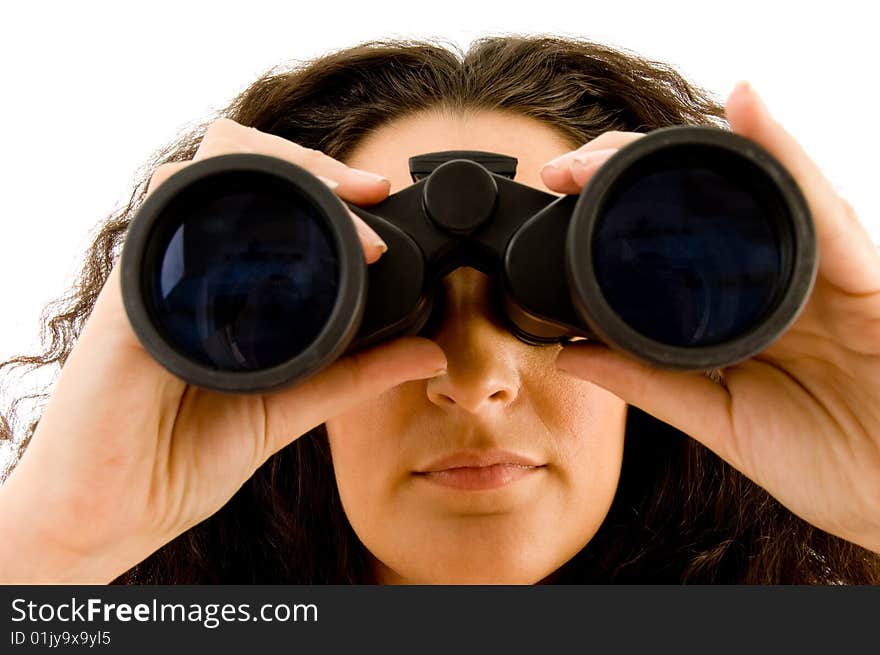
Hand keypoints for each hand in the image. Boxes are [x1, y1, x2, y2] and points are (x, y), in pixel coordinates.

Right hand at [0, 119, 447, 582]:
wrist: (119, 510)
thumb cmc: (187, 457)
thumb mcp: (293, 404)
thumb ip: (356, 374)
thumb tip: (428, 354)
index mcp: (227, 284)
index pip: (273, 200)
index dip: (328, 184)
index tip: (380, 196)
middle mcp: (191, 264)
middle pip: (239, 164)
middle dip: (311, 165)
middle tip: (367, 192)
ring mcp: (158, 270)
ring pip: (202, 170)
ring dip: (276, 170)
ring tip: (341, 208)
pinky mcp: (129, 291)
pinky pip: (162, 218)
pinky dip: (215, 203)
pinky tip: (266, 227)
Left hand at [544, 82, 879, 553]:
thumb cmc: (823, 458)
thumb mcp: (719, 418)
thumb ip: (650, 381)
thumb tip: (572, 351)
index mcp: (743, 304)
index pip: (676, 236)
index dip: (615, 209)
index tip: (559, 196)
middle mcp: (781, 273)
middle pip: (708, 196)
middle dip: (633, 170)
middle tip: (569, 168)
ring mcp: (822, 267)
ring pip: (757, 184)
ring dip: (686, 151)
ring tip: (619, 143)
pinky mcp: (865, 274)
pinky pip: (823, 207)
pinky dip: (786, 155)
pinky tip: (747, 107)